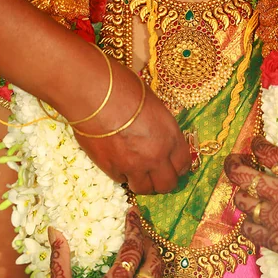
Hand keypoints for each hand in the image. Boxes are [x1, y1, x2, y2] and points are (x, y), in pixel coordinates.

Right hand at [61, 55, 191, 194]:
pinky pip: (121, 180)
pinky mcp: (112, 170)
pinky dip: (121, 174)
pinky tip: (117, 162)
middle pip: (167, 185)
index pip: (183, 165)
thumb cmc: (124, 89)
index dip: (178, 168)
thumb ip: (160, 128)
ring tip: (137, 173)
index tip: (173, 167)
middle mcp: (156, 156)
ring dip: (143, 182)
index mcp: (170, 137)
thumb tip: (158, 137)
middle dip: (164, 182)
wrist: (93, 94)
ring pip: (144, 189)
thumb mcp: (154, 106)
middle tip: (156, 176)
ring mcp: (134, 166)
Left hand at [224, 120, 277, 277]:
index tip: (255, 143)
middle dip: (233, 165)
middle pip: (244, 175)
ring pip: (241, 201)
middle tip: (231, 160)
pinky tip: (249, 219)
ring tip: (241, 190)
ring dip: (239, 194)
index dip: (258, 146)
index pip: (270, 154)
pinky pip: (246, 228)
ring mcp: (273, 218)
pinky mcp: (272, 240)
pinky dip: (245, 222)